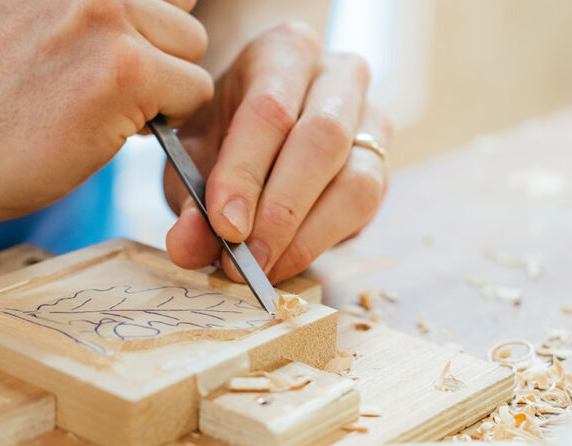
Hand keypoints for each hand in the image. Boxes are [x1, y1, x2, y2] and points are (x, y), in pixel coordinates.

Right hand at [0, 0, 212, 221]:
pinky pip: (190, 91)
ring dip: (161, 84)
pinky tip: (106, 124)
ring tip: (100, 102)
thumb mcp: (26, 7)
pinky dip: (163, 118)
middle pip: (182, 8)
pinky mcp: (125, 71)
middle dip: (155, 50)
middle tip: (98, 82)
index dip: (144, 18)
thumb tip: (156, 5)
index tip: (105, 50)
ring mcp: (107, 16)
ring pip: (191, 48)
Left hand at [162, 22, 390, 283]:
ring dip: (308, 234)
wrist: (261, 119)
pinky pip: (365, 207)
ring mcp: (372, 118)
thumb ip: (188, 201)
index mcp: (283, 53)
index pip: (269, 110)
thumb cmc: (224, 132)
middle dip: (282, 209)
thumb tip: (189, 247)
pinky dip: (324, 241)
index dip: (246, 174)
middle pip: (323, 139)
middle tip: (248, 259)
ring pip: (357, 179)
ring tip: (265, 267)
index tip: (225, 227)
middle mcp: (338, 76)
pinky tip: (287, 259)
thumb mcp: (192, 158)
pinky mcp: (383, 164)